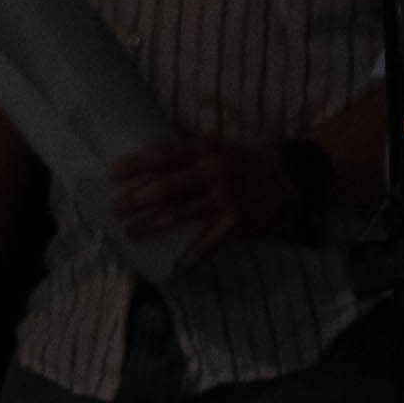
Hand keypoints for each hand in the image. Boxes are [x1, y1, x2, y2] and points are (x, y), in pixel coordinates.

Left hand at [106, 135, 296, 265]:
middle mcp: (212, 173)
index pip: (162, 156)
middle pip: (164, 189)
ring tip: (130, 233)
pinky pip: (207, 242)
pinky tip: (174, 262)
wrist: (292, 175)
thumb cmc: (243, 159)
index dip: (134, 165)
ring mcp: (224, 199)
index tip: (111, 175)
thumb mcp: (215, 144)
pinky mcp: (236, 222)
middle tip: (113, 210)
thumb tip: (145, 140)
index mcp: (204, 150)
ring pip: (177, 215)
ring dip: (149, 226)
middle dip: (133, 201)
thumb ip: (183, 144)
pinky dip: (190, 254)